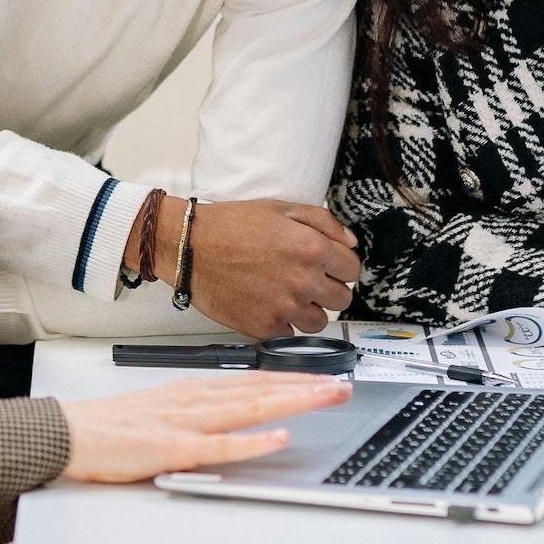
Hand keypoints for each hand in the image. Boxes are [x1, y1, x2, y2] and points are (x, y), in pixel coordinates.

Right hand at [60, 372, 351, 481]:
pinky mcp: (173, 449)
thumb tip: (237, 414)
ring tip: (326, 397)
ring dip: (292, 401)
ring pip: (250, 408)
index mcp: (197, 390)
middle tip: (345, 386)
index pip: (257, 380)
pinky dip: (252, 442)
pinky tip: (278, 438)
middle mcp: (197, 399)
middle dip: (307, 386)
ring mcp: (187, 422)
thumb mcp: (167, 409)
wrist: (69, 433)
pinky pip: (220, 446)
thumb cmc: (115, 427)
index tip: (329, 377)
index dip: (296, 378)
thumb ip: (202, 412)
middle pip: (263, 389)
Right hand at [134, 198, 361, 337]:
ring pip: (320, 322)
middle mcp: (303, 282)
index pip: (353, 269)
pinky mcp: (264, 328)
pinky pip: (291, 335)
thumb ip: (324, 223)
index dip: (341, 265)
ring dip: (310, 309)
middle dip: (329, 288)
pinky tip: (270, 305)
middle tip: (308, 279)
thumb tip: (350, 243)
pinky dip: (284, 324)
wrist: (190, 248)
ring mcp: (284, 308)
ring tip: (289, 294)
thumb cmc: (231, 226)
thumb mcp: (282, 209)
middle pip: (342, 299)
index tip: (329, 265)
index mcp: (312, 249)